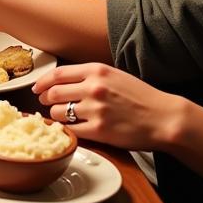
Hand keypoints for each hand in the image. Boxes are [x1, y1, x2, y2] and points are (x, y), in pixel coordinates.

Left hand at [33, 62, 178, 150]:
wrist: (164, 118)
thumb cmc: (141, 97)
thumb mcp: (115, 75)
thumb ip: (89, 76)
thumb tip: (62, 81)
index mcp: (96, 71)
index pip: (57, 74)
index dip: (42, 82)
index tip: (37, 88)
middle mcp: (93, 88)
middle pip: (53, 93)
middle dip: (47, 100)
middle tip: (47, 104)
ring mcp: (95, 109)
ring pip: (59, 113)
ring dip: (57, 116)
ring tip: (64, 117)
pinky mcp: (99, 130)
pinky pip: (72, 130)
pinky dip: (69, 131)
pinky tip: (74, 129)